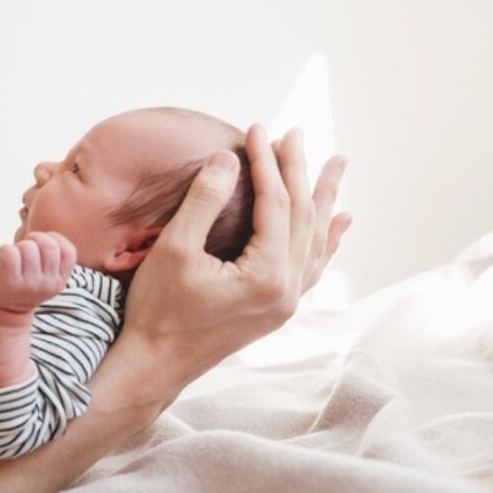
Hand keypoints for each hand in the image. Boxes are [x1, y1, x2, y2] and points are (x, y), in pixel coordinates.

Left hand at [0, 231, 77, 313]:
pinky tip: (4, 256)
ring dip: (19, 245)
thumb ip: (54, 259)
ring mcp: (29, 284)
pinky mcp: (9, 282)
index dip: (56, 239)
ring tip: (15, 255)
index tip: (43, 244)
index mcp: (59, 281)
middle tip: (27, 245)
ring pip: (28, 248)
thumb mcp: (47, 277)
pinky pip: (10, 252)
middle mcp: (47, 285)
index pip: (69, 252)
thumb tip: (51, 234)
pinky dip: (4, 248)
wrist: (4, 310)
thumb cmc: (26, 284)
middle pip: (49, 246)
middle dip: (36, 238)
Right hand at [118, 125, 350, 390]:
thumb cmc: (157, 310)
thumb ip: (204, 201)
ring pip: (314, 240)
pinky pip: (312, 267)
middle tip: (297, 133)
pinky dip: (326, 240)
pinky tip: (339, 223)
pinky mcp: (276, 310)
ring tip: (336, 165)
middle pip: (302, 217)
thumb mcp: (175, 250)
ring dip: (322, 199)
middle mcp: (287, 291)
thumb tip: (227, 157)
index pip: (276, 204)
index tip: (257, 128)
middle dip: (299, 171)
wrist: (153, 365)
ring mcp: (286, 304)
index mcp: (268, 276)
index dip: (267, 162)